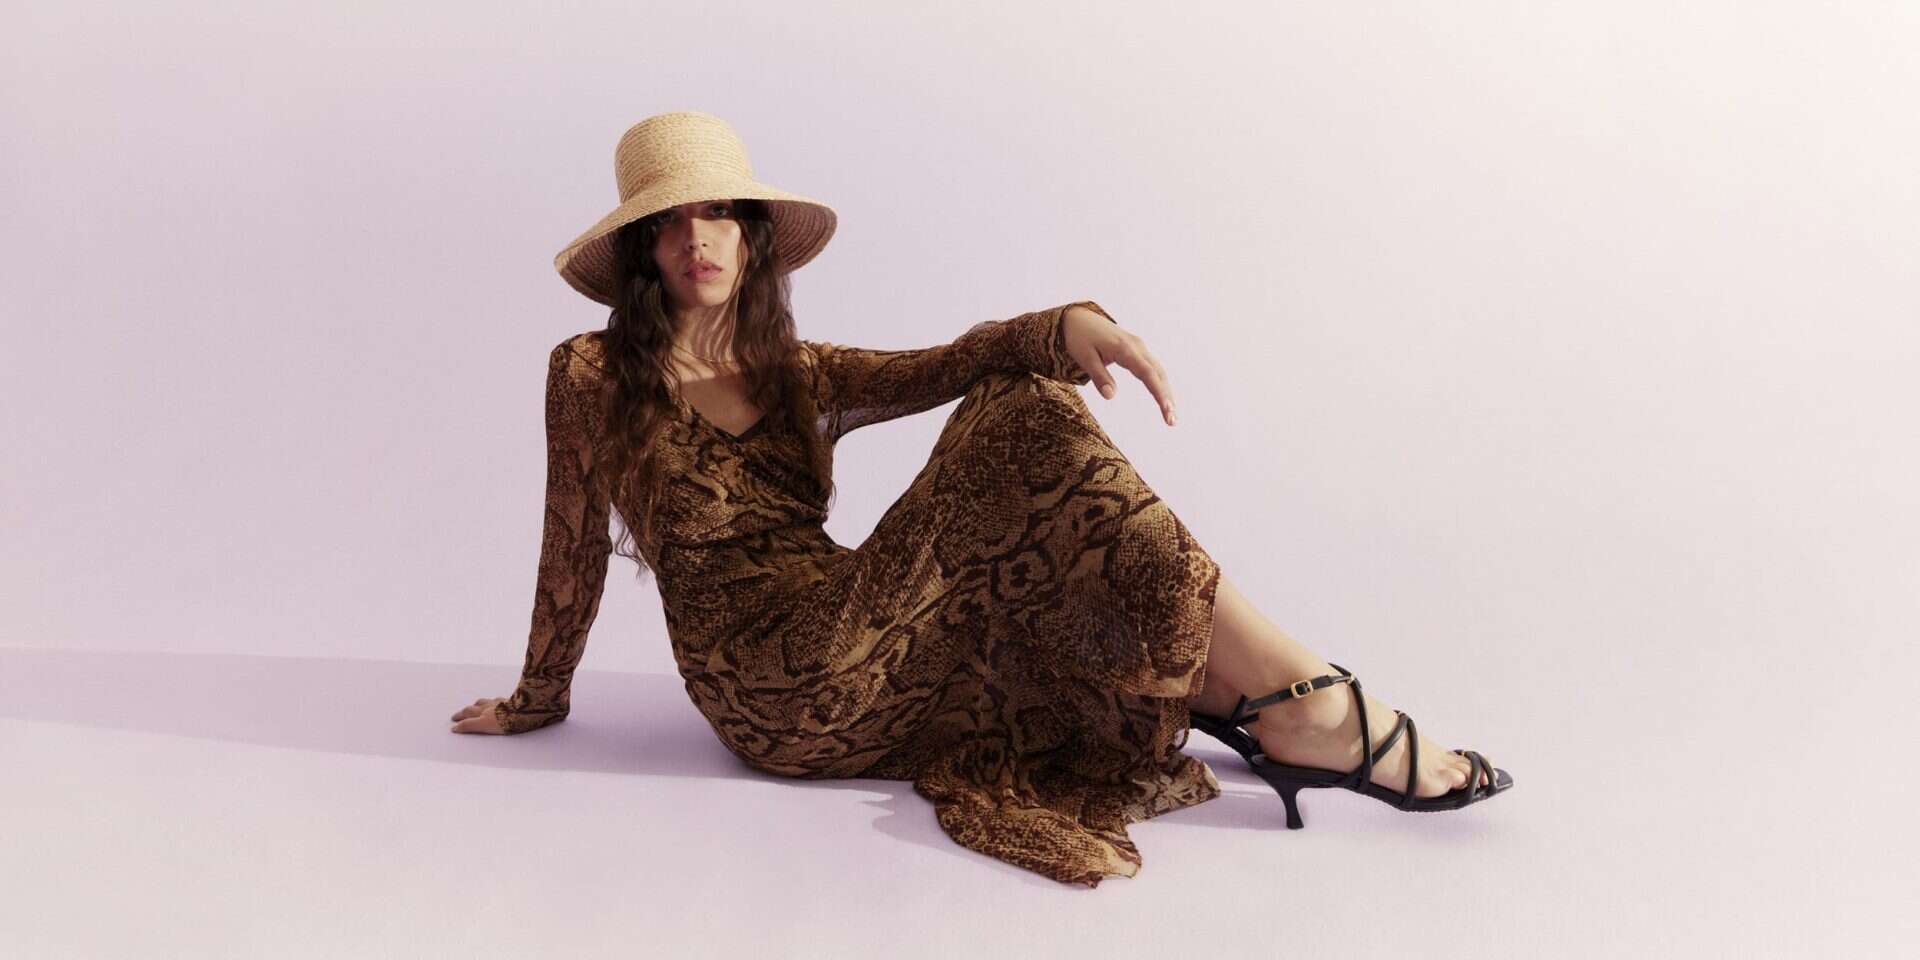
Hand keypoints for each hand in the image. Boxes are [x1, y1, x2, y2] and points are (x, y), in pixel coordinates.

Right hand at [450, 696, 508, 733]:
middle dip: (466, 711)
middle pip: (475, 708)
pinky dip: (495, 702)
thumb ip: (469, 726)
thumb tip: (455, 728)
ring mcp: (501, 703)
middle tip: (459, 714)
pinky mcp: (512, 702)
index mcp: (484, 714)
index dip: (461, 721)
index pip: (468, 717)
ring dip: (479, 704)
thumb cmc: (507, 720)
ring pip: (487, 702)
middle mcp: (491, 707)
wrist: (524, 711)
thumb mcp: (484, 725)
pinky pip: (501, 700)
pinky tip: (498, 702)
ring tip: (476, 705)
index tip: (454, 724)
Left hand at [1062, 305, 1177, 425]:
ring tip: (1170, 414)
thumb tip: (1111, 396)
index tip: (1167, 410)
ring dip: (1165, 391)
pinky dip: (1159, 382)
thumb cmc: (1079, 337)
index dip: (1159, 393)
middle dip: (1167, 397)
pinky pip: (1152, 367)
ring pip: (1158, 370)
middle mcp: (1137, 346)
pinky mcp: (1136, 349)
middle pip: (1158, 374)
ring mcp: (1138, 346)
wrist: (1078, 318)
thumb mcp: (1085, 357)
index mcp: (1125, 349)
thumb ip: (1099, 376)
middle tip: (1172, 421)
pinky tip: (1162, 397)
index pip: (1148, 374)